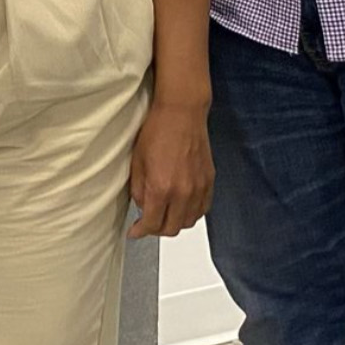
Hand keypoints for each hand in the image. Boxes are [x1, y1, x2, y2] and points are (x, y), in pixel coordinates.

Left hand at [127, 101, 212, 237]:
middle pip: (172, 228)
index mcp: (161, 187)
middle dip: (156, 230)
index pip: (152, 223)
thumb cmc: (157, 130)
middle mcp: (183, 192)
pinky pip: (203, 209)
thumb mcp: (137, 161)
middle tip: (147, 224)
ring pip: (189, 222)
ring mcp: (199, 188)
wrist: (181, 113)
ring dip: (175, 223)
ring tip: (163, 215)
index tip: (135, 232)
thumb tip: (141, 207)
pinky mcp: (210, 182)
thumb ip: (138, 189)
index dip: (141, 232)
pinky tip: (181, 207)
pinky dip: (191, 213)